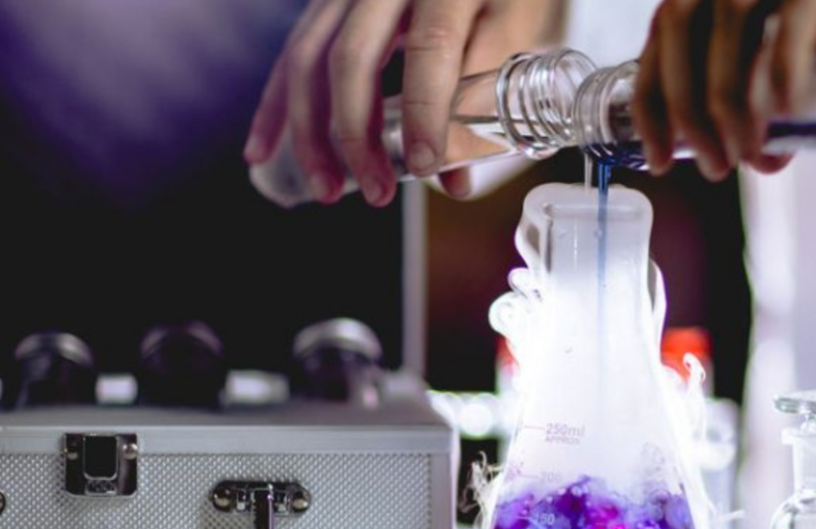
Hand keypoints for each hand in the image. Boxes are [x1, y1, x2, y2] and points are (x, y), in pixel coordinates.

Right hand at [244, 0, 562, 205]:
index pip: (429, 47)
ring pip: (308, 57)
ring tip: (326, 188)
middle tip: (377, 191)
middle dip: (356, 135)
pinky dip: (277, 106)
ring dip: (309, 132)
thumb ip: (487, 98)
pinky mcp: (330, 2)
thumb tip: (451, 178)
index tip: (424, 164)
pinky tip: (263, 151)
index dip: (423, 111)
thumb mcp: (520, 34)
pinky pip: (294, 52)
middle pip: (352, 56)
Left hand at [633, 0, 815, 180]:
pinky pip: (795, 20)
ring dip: (732, 102)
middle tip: (715, 166)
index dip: (650, 103)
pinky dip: (786, 69)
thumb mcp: (800, 35)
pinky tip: (790, 111)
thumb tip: (766, 154)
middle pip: (681, 32)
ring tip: (750, 155)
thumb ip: (778, 82)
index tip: (660, 159)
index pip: (660, 38)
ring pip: (729, 24)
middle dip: (689, 112)